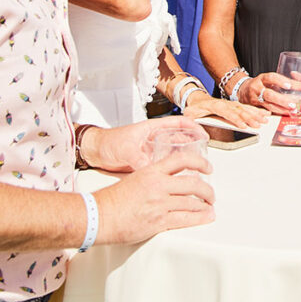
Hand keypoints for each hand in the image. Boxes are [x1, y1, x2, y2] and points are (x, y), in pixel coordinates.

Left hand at [88, 115, 209, 172]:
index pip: (178, 123)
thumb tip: (150, 170)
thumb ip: (139, 159)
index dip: (193, 127)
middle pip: (180, 139)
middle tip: (204, 157)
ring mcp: (152, 151)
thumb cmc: (108, 143)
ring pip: (174, 153)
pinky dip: (174, 170)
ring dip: (185, 160)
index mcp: (152, 129)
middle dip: (194, 146)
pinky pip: (165, 165)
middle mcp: (154, 139)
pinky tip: (180, 178)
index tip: (203, 136)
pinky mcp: (148, 162)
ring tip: (197, 170)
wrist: (96, 153)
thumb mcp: (126, 150)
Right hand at [92, 153, 215, 244]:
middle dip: (207, 189)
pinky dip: (200, 218)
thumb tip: (167, 182)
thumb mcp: (134, 179)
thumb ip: (152, 178)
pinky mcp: (159, 221)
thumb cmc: (111, 200)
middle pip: (193, 183)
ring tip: (210, 207)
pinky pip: (185, 219)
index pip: (182, 160)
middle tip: (211, 193)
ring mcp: (160, 203)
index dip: (199, 163)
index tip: (207, 167)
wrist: (98, 216)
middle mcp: (159, 185)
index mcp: (151, 171)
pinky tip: (206, 217)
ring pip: (192, 202)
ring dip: (205, 205)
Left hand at [177, 91, 268, 128]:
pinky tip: (264, 113)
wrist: (198, 99)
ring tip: (265, 119)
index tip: (244, 126)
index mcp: (216, 106)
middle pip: (240, 111)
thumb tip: (195, 127)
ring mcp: (231, 104)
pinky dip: (257, 110)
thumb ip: (192, 118)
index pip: (228, 113)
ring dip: (256, 114)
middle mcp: (226, 104)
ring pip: (245, 108)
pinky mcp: (235, 106)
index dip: (236, 119)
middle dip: (251, 118)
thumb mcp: (190, 113)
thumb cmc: (196, 107)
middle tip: (260, 124)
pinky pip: (247, 108)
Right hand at [238, 70, 300, 114]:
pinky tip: (285, 114)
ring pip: (268, 105)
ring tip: (292, 111)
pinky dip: (277, 113)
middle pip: (269, 94)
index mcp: (262, 78)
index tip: (289, 86)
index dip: (280, 81)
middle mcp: (257, 88)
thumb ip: (281, 82)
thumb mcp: (268, 79)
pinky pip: (266, 112)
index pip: (271, 78)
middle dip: (282, 100)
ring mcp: (255, 99)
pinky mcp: (256, 107)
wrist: (242, 90)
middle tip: (293, 104)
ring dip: (281, 109)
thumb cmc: (260, 83)